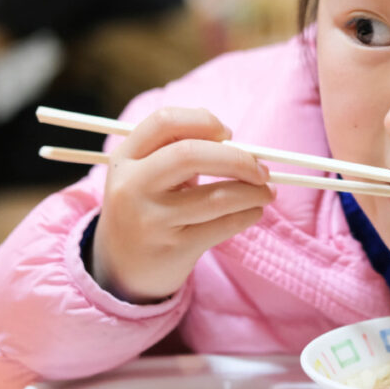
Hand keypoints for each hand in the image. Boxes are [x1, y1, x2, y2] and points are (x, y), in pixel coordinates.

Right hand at [94, 107, 274, 302]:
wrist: (123, 267)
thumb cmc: (148, 207)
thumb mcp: (146, 173)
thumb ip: (178, 147)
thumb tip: (229, 136)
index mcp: (125, 158)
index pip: (164, 121)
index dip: (203, 121)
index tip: (228, 133)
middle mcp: (131, 186)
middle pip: (190, 154)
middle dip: (237, 159)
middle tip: (260, 169)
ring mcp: (150, 220)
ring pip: (215, 197)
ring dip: (253, 192)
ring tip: (266, 192)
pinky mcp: (173, 249)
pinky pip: (222, 226)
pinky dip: (248, 215)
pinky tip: (254, 211)